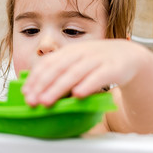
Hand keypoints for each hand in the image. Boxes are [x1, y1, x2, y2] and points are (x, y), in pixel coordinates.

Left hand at [22, 40, 142, 106]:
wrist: (127, 55)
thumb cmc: (96, 62)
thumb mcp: (76, 63)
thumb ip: (60, 72)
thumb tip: (37, 90)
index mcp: (69, 51)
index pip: (47, 63)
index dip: (35, 77)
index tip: (26, 92)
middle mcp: (80, 53)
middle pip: (57, 68)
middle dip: (42, 85)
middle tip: (32, 100)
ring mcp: (96, 59)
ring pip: (74, 73)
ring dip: (58, 88)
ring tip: (46, 101)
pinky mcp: (112, 68)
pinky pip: (98, 77)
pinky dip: (87, 85)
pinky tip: (78, 95)